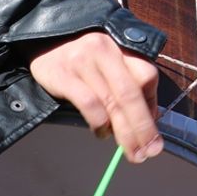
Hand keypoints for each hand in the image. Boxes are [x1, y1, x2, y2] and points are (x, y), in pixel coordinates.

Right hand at [27, 30, 162, 163]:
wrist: (42, 43)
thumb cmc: (84, 59)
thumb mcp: (110, 63)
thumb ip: (130, 83)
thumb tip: (151, 118)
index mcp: (122, 46)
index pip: (147, 76)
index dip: (153, 105)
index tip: (154, 129)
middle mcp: (105, 50)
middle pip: (131, 94)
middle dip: (143, 128)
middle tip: (150, 152)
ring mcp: (82, 60)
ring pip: (111, 102)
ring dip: (123, 132)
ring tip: (128, 149)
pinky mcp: (62, 74)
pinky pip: (88, 104)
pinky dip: (99, 123)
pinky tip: (101, 133)